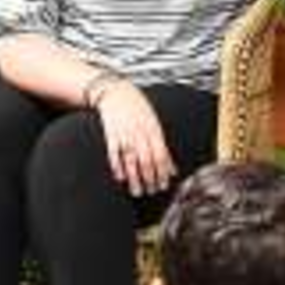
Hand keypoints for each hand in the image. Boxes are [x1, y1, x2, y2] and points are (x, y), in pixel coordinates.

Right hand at [93, 80, 173, 196]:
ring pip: (131, 160)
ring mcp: (125, 134)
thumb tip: (173, 170)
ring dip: (135, 178)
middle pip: (147, 160)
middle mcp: (140, 133)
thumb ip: (163, 148)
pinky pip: (114, 153)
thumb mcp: (155, 126)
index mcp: (153, 131)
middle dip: (150, 179)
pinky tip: (120, 178)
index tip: (163, 186)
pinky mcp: (111, 135)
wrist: (117, 92)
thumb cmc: (138, 110)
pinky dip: (117, 166)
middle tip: (150, 192)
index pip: (161, 155)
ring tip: (137, 192)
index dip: (163, 173)